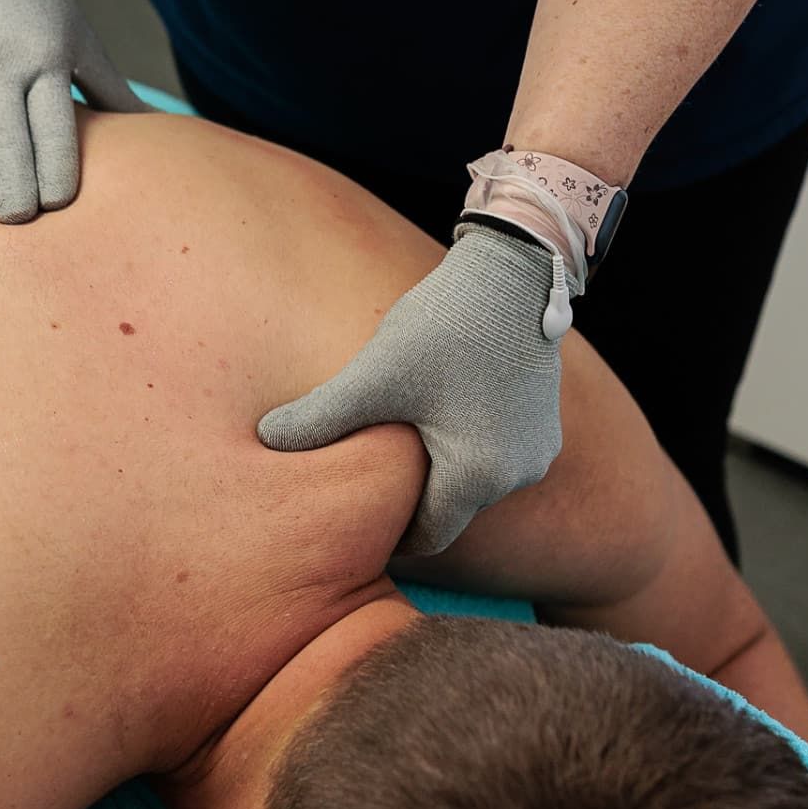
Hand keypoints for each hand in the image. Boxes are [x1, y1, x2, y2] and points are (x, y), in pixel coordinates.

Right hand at [0, 0, 149, 221]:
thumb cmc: (35, 9)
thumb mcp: (78, 38)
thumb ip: (110, 90)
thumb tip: (160, 131)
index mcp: (44, 60)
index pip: (53, 125)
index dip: (56, 167)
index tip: (57, 206)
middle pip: (5, 133)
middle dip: (11, 181)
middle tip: (17, 221)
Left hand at [258, 225, 564, 555]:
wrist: (513, 271)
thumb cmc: (445, 324)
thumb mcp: (374, 376)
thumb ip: (319, 418)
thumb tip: (265, 441)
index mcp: (478, 477)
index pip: (426, 537)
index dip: (385, 534)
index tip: (349, 521)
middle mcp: (518, 476)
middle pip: (449, 510)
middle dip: (407, 500)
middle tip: (360, 481)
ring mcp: (537, 450)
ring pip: (470, 481)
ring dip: (435, 468)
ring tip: (393, 443)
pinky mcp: (542, 424)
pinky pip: (493, 453)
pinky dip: (461, 445)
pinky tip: (429, 415)